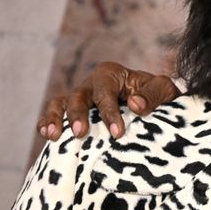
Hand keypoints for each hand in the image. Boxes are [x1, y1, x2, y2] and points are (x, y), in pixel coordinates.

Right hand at [36, 61, 179, 140]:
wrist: (154, 103)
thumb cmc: (157, 95)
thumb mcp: (164, 90)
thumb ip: (152, 94)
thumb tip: (134, 104)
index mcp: (112, 74)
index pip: (106, 92)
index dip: (109, 113)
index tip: (117, 133)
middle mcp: (92, 83)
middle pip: (78, 95)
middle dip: (78, 114)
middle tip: (80, 133)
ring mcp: (81, 97)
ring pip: (60, 102)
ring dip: (55, 118)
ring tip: (52, 135)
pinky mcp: (74, 111)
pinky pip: (55, 112)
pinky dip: (47, 121)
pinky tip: (46, 135)